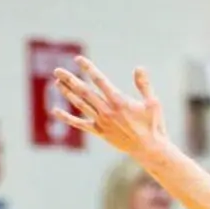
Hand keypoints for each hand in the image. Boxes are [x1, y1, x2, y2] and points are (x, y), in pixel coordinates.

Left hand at [51, 57, 168, 157]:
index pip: (100, 81)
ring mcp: (102, 122)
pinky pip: (79, 124)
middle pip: (84, 91)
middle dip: (70, 79)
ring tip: (57, 83)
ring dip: (67, 93)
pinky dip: (66, 118)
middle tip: (57, 70)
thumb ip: (144, 85)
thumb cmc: (154, 125)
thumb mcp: (153, 103)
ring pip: (80, 104)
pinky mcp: (100, 132)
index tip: (78, 59)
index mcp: (120, 101)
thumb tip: (139, 68)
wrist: (149, 149)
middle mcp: (107, 110)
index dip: (88, 69)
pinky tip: (55, 111)